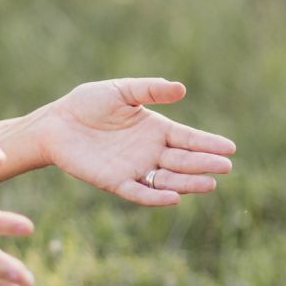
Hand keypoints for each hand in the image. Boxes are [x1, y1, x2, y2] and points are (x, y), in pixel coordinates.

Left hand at [38, 78, 234, 204]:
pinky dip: (156, 197)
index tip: (230, 148)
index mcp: (155, 129)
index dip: (208, 143)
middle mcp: (149, 151)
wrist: (56, 123)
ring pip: (167, 179)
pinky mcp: (115, 182)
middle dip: (205, 163)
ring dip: (188, 183)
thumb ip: (150, 89)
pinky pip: (139, 193)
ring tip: (210, 183)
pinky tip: (173, 197)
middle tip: (226, 166)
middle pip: (183, 160)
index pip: (188, 138)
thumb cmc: (88, 103)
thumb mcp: (122, 91)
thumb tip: (181, 88)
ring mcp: (134, 168)